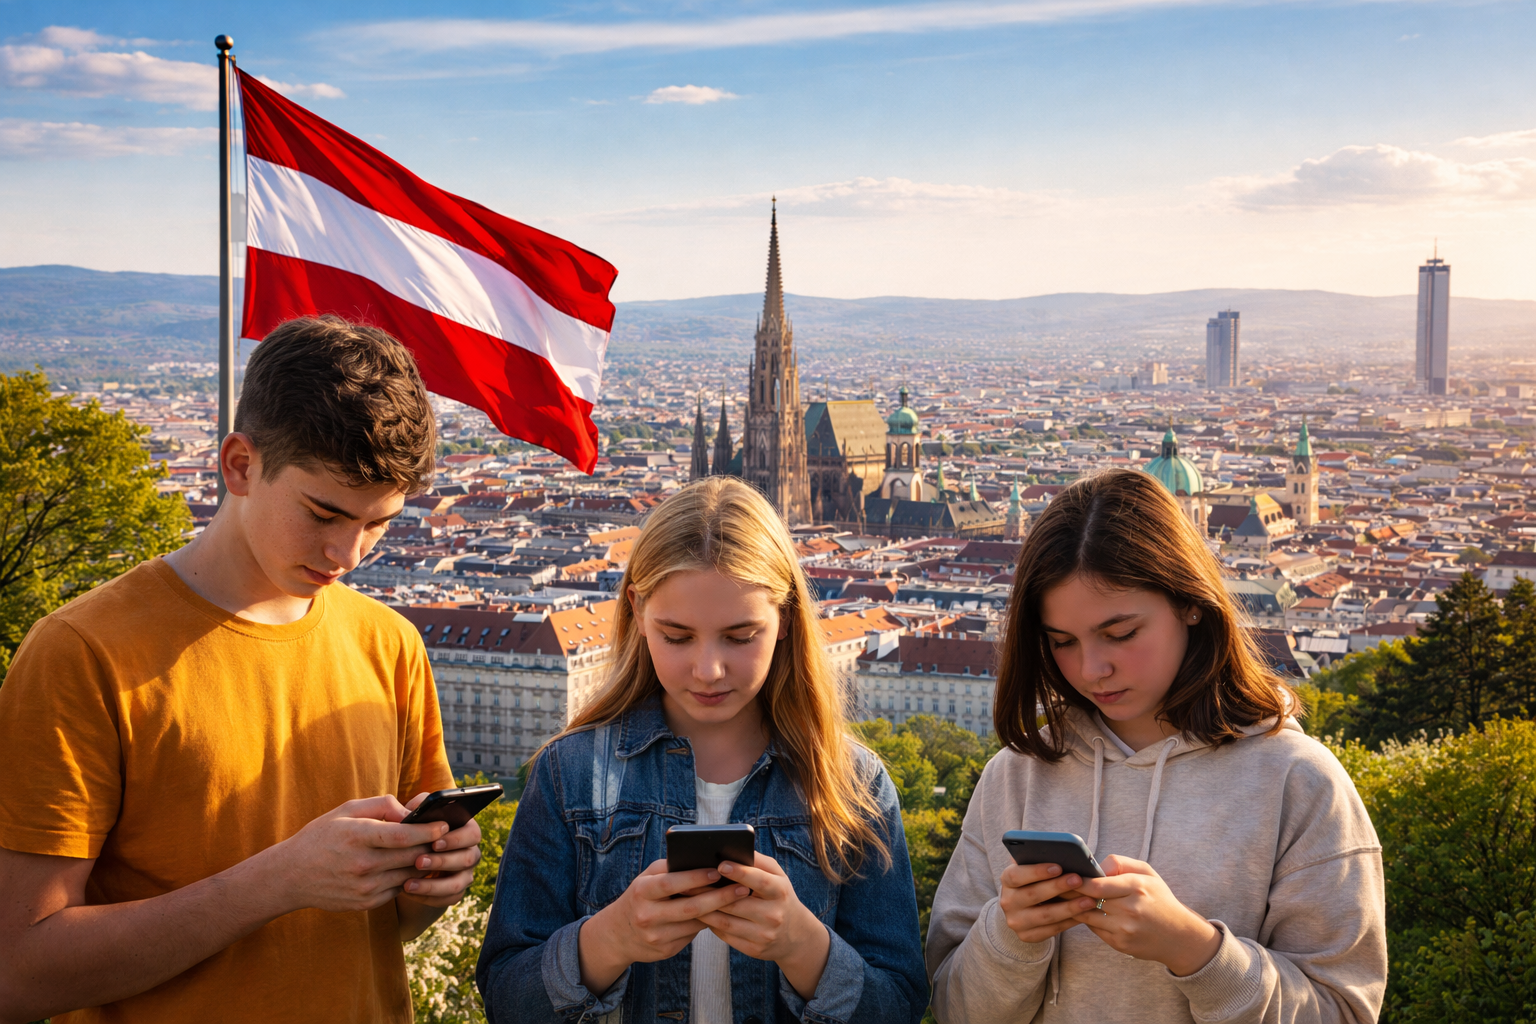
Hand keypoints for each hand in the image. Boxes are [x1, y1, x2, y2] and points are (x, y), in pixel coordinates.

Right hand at [256, 795, 448, 914]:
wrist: (291, 876)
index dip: (427, 830)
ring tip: (431, 852)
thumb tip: (411, 812)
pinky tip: (409, 867)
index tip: (444, 824)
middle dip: (431, 846)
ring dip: (423, 864)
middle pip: (411, 856)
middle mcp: (362, 864)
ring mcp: (364, 887)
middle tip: (445, 837)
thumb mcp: (346, 810)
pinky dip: (407, 878)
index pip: (402, 835)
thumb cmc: (322, 836)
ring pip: (409, 875)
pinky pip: (398, 889)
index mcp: (357, 836)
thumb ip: (382, 806)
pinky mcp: (366, 903)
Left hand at [396, 792, 483, 908]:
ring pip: (458, 884)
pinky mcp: (454, 892)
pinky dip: (427, 897)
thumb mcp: (415, 815)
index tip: (434, 842)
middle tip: (418, 862)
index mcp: (466, 830)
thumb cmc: (414, 829)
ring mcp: (464, 874)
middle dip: (442, 861)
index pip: (473, 833)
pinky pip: (448, 899)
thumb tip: (413, 812)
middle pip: (468, 858)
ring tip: (408, 883)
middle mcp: (470, 852)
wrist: (406, 858)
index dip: (456, 839)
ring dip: (433, 884)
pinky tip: (408, 891)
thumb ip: (417, 807)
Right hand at [578, 859, 749, 993]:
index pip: (671, 883)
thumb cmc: (641, 896)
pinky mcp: (665, 951)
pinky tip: (724, 915)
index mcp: (641, 891)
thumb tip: (704, 860)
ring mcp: (656, 937)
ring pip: (695, 923)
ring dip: (719, 912)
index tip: (718, 870)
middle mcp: (647, 915)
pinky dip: (708, 924)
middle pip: (689, 907)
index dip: (695, 877)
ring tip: (740, 900)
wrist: (618, 934)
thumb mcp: (647, 879)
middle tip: (743, 888)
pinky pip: (692, 935)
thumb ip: (670, 869)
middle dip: (719, 897)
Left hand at [696, 853, 830, 999]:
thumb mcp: (777, 876)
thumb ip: (757, 861)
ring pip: (726, 922)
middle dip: (709, 892)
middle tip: (687, 882)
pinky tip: (699, 914)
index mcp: (780, 891)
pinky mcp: (754, 950)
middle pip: (736, 903)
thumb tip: (731, 849)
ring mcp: (764, 935)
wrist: (796, 935)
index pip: (759, 881)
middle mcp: (774, 915)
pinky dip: (711, 924)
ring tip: (686, 898)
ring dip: (704, 910)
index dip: (740, 872)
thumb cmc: (779, 895)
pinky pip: (726, 936)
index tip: (720, 864)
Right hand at [997, 861, 1090, 943]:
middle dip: (1058, 887)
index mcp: (1006, 880)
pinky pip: (1051, 930)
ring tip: (1089, 900)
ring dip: (1069, 908)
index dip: (1037, 871)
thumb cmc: (1034, 880)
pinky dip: (1069, 922)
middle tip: (1079, 880)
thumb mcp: (1031, 868)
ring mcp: (1015, 921)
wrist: (1023, 908)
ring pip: (1045, 916)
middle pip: (1033, 895)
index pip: (1017, 875)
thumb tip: (1060, 852)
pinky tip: (1084, 914)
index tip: (1058, 866)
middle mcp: (1007, 901)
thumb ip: (1039, 860)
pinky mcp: (1026, 936)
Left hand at [1069, 855, 1221, 975]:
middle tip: (1053, 884)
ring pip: (1087, 916)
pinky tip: (1078, 912)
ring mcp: (1124, 929)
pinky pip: (1094, 929)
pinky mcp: (1120, 944)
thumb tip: (1094, 867)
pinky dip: (1087, 920)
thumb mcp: (1148, 873)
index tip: (1064, 874)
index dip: (1077, 880)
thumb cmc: (1160, 899)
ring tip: (1060, 897)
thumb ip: (1120, 864)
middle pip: (1089, 900)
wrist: (1179, 937)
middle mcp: (1130, 909)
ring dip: (1073, 907)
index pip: (1098, 884)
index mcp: (1137, 887)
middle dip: (1069, 892)